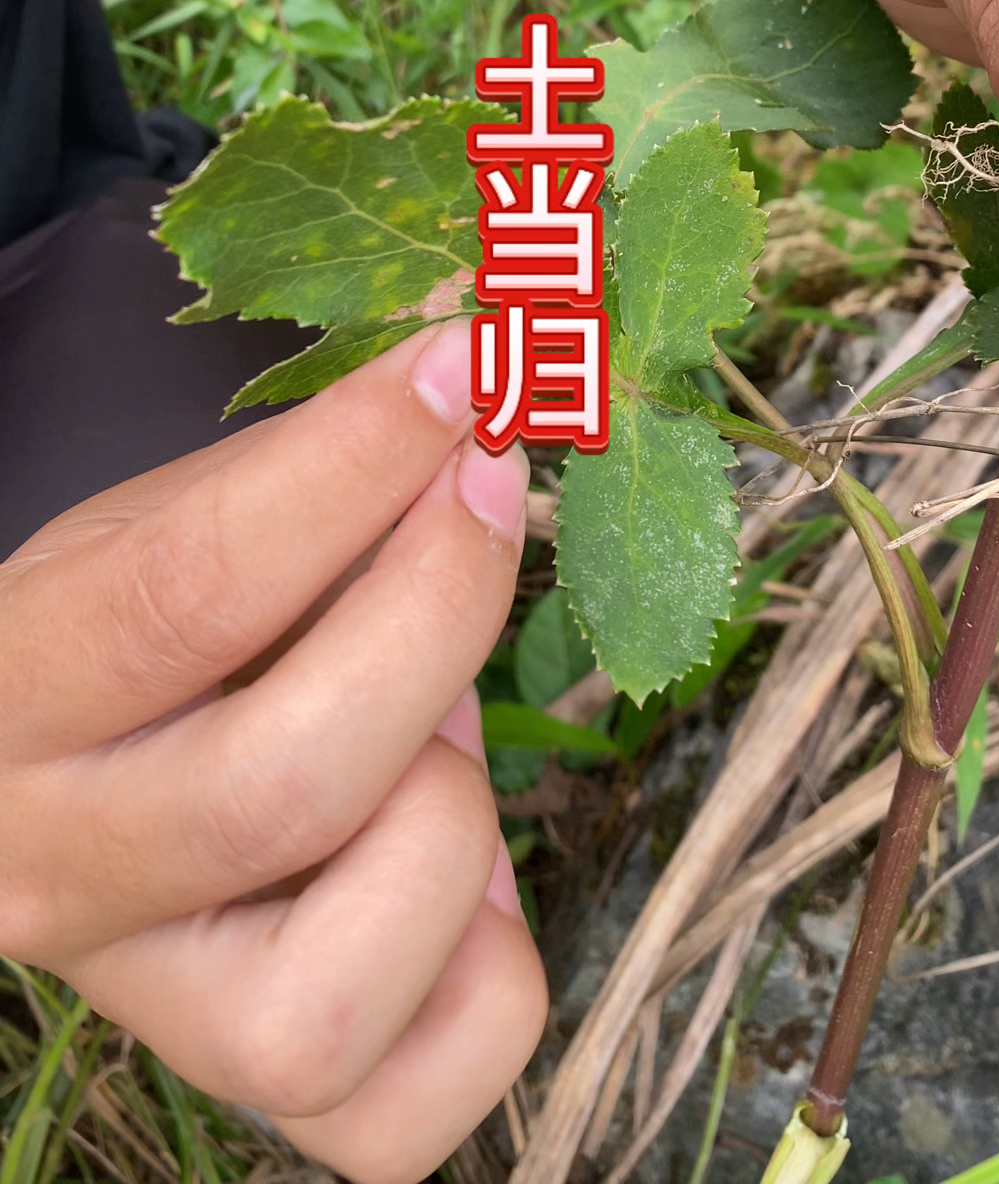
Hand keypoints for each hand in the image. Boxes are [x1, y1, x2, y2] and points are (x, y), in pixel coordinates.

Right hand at [0, 319, 545, 1183]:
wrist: (68, 786)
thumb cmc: (147, 638)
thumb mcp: (176, 526)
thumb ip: (313, 471)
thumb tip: (493, 361)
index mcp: (12, 696)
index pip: (191, 588)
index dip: (355, 465)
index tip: (470, 364)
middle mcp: (57, 876)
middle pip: (285, 784)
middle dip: (436, 611)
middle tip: (492, 489)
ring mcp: (160, 1015)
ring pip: (345, 975)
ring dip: (446, 811)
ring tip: (428, 734)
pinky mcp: (269, 1093)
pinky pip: (430, 1085)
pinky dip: (488, 961)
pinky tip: (445, 865)